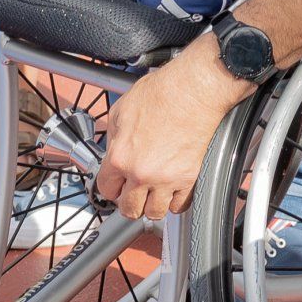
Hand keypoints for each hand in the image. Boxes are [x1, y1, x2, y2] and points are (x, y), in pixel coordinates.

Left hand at [93, 49, 249, 221]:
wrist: (195, 89)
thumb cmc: (163, 92)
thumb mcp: (122, 109)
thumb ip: (114, 137)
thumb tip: (114, 148)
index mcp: (119, 157)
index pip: (106, 190)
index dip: (112, 187)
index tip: (118, 185)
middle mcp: (141, 172)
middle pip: (129, 208)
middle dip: (130, 201)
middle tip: (137, 192)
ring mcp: (166, 178)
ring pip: (154, 212)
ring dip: (154, 204)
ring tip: (157, 191)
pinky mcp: (189, 177)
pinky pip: (179, 206)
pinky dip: (176, 200)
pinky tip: (175, 187)